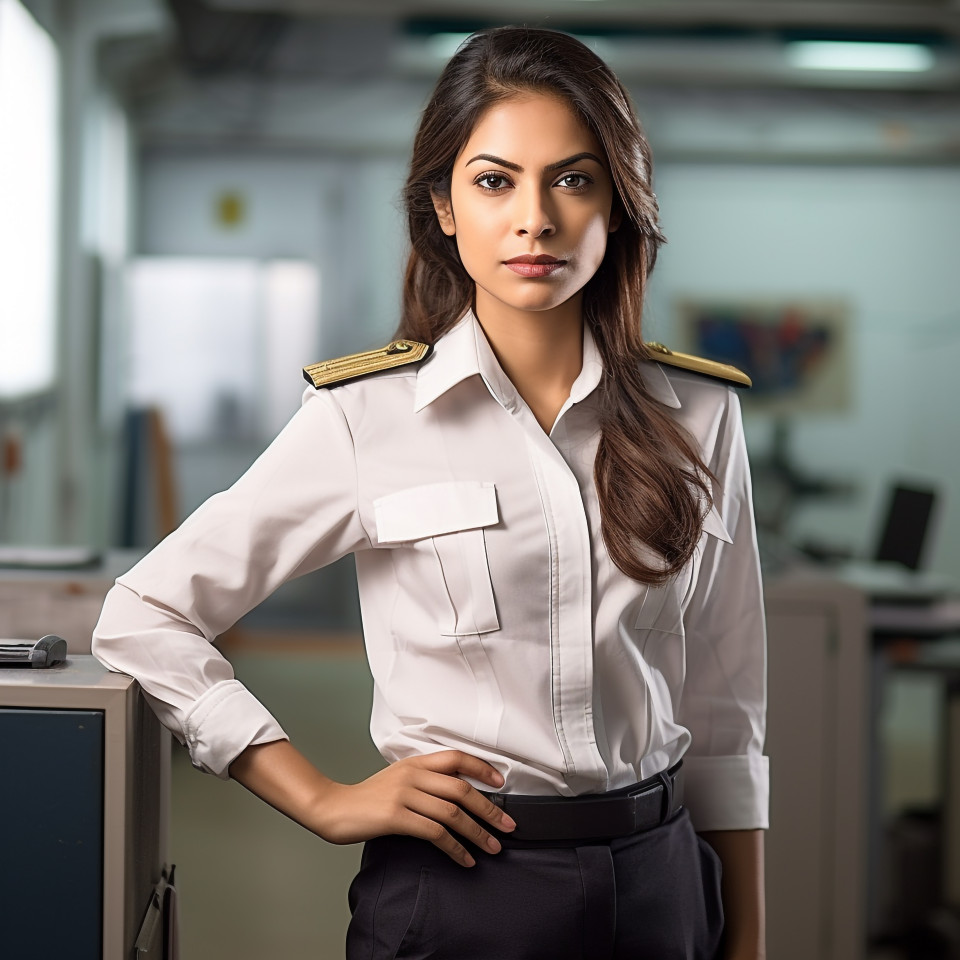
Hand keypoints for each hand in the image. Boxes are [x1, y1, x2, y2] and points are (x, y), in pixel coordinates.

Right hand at [315, 750, 516, 866]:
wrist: (333, 807)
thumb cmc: (366, 797)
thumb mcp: (396, 778)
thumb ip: (422, 780)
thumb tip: (455, 794)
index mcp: (415, 762)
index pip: (456, 758)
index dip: (482, 768)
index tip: (501, 783)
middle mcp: (412, 775)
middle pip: (461, 789)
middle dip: (489, 809)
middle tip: (508, 825)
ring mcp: (404, 795)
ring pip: (452, 813)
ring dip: (477, 833)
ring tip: (492, 847)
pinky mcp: (396, 817)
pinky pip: (435, 833)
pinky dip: (455, 848)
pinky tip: (465, 859)